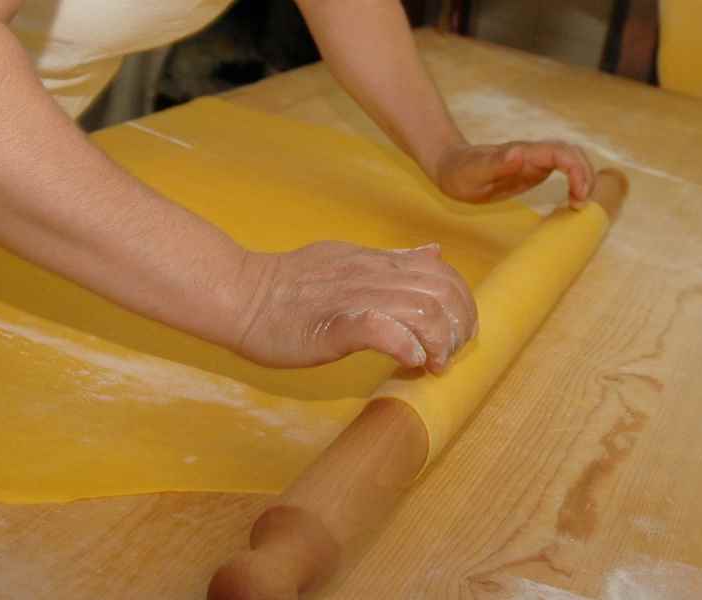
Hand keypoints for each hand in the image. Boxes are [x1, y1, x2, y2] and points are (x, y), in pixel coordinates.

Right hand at [231, 241, 477, 372]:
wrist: (240, 295)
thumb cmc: (288, 286)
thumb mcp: (349, 259)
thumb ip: (393, 260)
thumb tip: (433, 253)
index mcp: (378, 262)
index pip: (444, 275)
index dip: (461, 306)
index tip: (455, 333)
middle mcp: (374, 276)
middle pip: (443, 294)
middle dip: (458, 329)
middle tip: (449, 356)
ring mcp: (356, 298)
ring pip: (423, 311)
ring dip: (439, 343)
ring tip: (433, 364)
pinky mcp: (336, 324)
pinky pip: (385, 329)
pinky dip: (407, 347)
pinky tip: (409, 362)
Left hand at [431, 141, 596, 205]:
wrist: (451, 166)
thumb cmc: (459, 172)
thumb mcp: (472, 173)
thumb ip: (495, 164)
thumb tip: (519, 155)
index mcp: (523, 152)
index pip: (561, 153)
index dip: (577, 170)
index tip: (579, 195)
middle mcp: (533, 153)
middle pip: (573, 153)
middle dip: (586, 175)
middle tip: (582, 204)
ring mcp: (535, 160)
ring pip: (572, 159)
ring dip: (584, 178)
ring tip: (580, 203)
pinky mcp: (534, 170)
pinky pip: (564, 169)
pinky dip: (576, 182)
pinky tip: (573, 200)